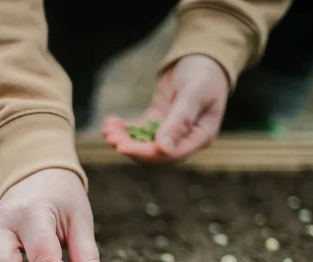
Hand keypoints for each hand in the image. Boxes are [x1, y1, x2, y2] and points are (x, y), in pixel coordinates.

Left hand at [102, 55, 228, 161]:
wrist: (203, 55)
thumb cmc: (205, 73)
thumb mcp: (193, 94)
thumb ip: (178, 121)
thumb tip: (162, 148)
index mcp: (200, 137)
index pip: (170, 154)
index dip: (145, 153)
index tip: (123, 148)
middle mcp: (185, 139)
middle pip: (154, 152)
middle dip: (130, 146)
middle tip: (110, 138)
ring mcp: (171, 131)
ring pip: (145, 142)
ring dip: (125, 138)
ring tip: (106, 130)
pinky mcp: (159, 121)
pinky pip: (140, 130)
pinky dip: (125, 129)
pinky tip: (110, 123)